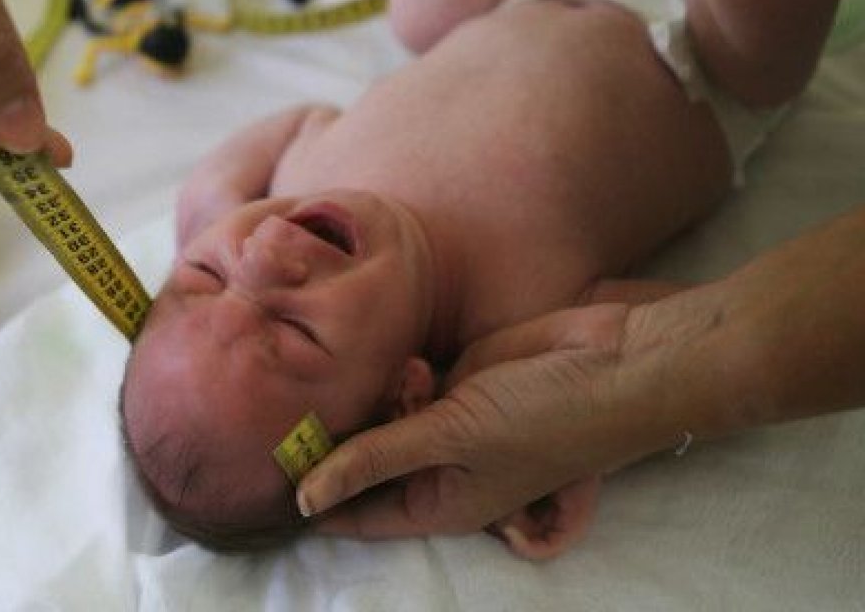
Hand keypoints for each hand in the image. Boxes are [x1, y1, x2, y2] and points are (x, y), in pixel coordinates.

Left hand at [297, 303, 667, 557]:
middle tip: (314, 404)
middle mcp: (439, 469)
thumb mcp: (451, 439)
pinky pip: (404, 383)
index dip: (312, 500)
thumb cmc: (543, 414)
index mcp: (440, 503)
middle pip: (362, 464)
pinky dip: (400, 374)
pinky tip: (414, 363)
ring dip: (376, 398)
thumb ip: (374, 460)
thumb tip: (303, 498)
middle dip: (341, 438)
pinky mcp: (455, 381)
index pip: (356, 515)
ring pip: (379, 418)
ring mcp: (446, 424)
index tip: (262, 473)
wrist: (612, 360)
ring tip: (402, 382)